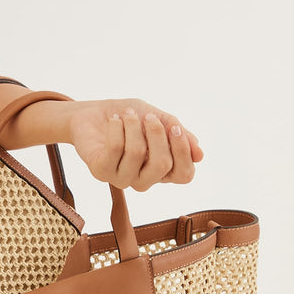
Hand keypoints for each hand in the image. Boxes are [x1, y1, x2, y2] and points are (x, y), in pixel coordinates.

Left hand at [67, 98, 203, 190]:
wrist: (93, 114)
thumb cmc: (130, 118)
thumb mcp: (160, 119)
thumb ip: (179, 134)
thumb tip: (200, 154)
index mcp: (161, 170)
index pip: (184, 175)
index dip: (183, 150)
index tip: (173, 127)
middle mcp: (143, 180)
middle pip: (162, 164)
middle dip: (157, 133)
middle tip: (148, 116)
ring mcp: (121, 179)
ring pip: (137, 153)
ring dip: (133, 126)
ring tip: (126, 114)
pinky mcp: (101, 172)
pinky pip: (115, 148)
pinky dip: (117, 127)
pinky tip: (115, 121)